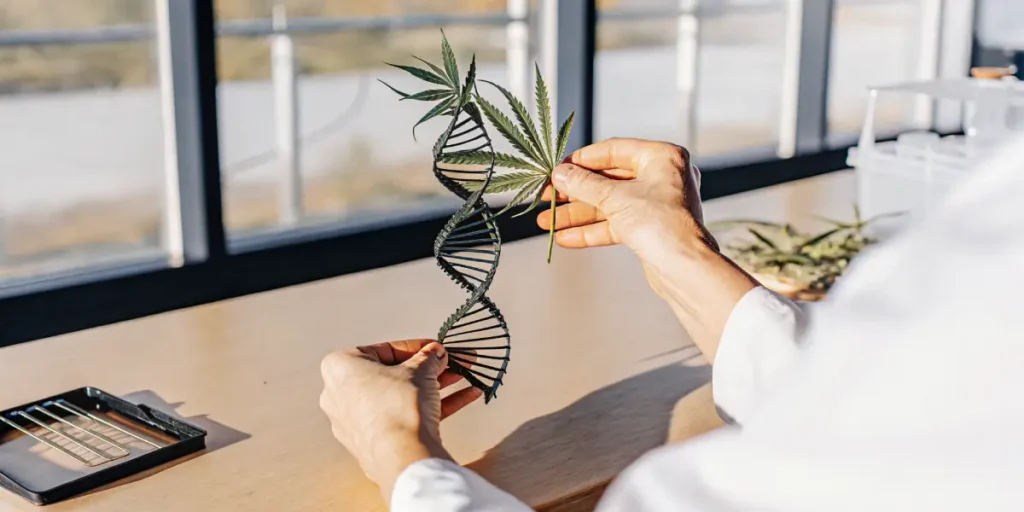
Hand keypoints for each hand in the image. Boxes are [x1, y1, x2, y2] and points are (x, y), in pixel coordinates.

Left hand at [319, 340, 481, 499]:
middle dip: (426, 369)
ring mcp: (355, 422)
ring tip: (457, 380)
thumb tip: (434, 354)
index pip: (384, 349)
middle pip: (392, 375)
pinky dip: (427, 408)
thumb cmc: (396, 410)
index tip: (434, 349)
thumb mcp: (420, 370)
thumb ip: (428, 357)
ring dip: (431, 387)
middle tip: (446, 364)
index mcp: (340, 368)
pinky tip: (458, 399)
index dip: (417, 347)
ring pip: (398, 397)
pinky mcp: (373, 443)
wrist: (402, 456)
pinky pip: (401, 417)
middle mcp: (340, 396)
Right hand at [539, 138, 756, 361]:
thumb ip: (583, 184)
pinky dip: (592, 230)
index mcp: (662, 157)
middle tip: (548, 197)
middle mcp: (662, 177)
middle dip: (575, 193)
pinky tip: (566, 237)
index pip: (613, 150)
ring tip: (547, 222)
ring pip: (609, 205)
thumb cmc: (662, 225)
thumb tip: (560, 174)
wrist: (685, 269)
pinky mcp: (650, 229)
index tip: (558, 169)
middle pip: (608, 180)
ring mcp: (656, 204)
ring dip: (578, 214)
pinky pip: (615, 224)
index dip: (582, 160)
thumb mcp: (615, 198)